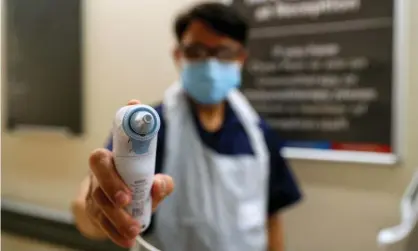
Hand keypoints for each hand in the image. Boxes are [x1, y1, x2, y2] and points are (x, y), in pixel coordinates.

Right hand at [86, 100, 173, 247]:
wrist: (119, 195)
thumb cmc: (135, 181)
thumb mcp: (150, 179)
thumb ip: (160, 181)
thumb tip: (159, 185)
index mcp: (108, 161)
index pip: (99, 160)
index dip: (110, 178)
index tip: (127, 197)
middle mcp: (96, 178)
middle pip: (98, 191)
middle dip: (115, 206)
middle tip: (132, 217)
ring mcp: (92, 197)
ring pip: (99, 210)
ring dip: (117, 222)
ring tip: (134, 232)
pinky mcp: (93, 213)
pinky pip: (101, 224)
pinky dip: (115, 234)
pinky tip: (126, 241)